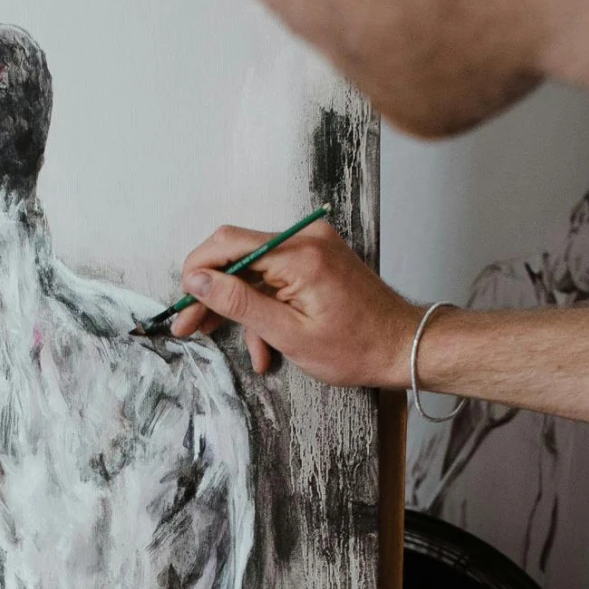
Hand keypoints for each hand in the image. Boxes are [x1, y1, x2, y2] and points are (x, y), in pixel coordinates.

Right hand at [173, 217, 420, 384]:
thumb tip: (198, 279)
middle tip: (191, 326)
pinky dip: (267, 307)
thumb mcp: (289, 334)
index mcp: (298, 254)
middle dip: (213, 294)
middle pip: (238, 256)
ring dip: (243, 309)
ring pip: (255, 271)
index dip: (197, 271)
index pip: (228, 243)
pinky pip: (277, 277)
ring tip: (244, 350)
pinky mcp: (317, 258)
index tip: (183, 302)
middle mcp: (305, 238)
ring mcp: (313, 246)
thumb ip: (240, 303)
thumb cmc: (357, 348)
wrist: (404, 346)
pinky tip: (267, 344)